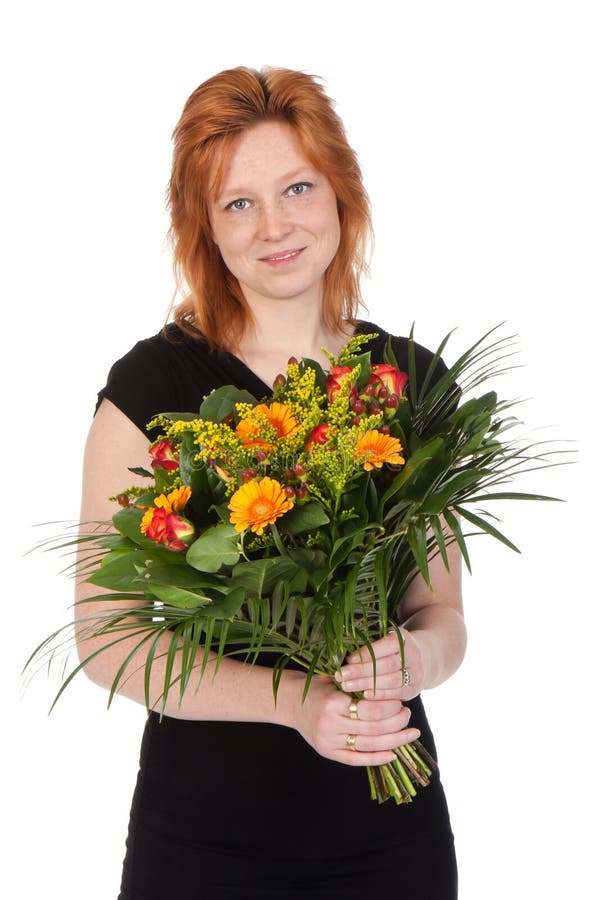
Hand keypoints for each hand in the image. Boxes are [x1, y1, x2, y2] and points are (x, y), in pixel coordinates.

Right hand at [290, 672, 419, 765]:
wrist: (290, 702)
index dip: (390, 706)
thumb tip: (392, 690)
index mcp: (334, 702)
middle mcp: (330, 724)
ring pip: (369, 744)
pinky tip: (393, 754)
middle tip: (408, 715)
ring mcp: (328, 741)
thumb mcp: (336, 680)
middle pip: (373, 728)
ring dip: (394, 741)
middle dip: (396, 722)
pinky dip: (377, 758)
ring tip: (410, 733)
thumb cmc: (318, 687)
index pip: (370, 708)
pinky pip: (356, 759)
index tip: (400, 700)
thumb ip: (359, 687)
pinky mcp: (327, 752)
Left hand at [335, 629, 424, 700]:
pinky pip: (396, 694)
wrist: (425, 658)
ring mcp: (416, 673)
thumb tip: (340, 646)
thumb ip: (370, 640)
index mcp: (403, 639)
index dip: (366, 653)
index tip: (348, 659)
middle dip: (362, 671)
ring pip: (391, 681)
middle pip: (386, 665)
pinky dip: (380, 695)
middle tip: (340, 675)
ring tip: (346, 686)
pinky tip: (364, 696)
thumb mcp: (387, 637)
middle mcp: (413, 655)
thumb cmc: (394, 647)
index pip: (384, 646)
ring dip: (367, 684)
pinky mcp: (414, 689)